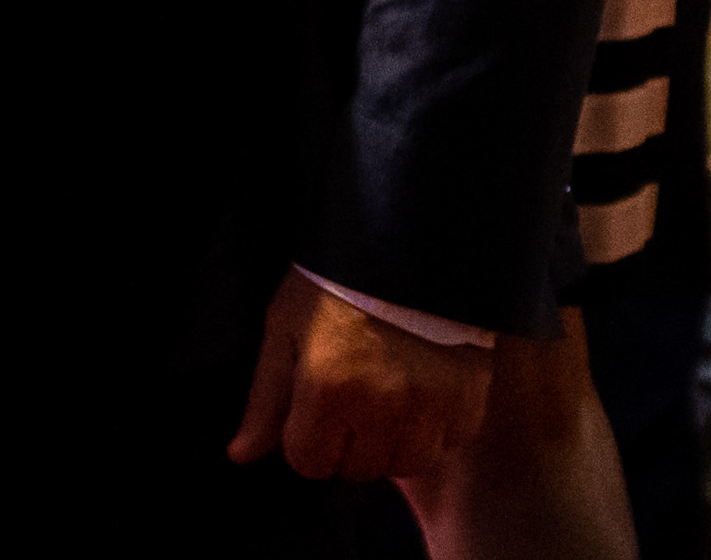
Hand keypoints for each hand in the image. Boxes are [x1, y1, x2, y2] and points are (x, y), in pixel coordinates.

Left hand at [226, 275, 490, 484]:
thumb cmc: (335, 282)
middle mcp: (381, 406)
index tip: (315, 407)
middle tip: (352, 395)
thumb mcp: (285, 328)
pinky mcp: (468, 398)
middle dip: (348, 440)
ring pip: (406, 464)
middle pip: (358, 468)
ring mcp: (430, 406)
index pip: (309, 462)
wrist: (406, 241)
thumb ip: (266, 399)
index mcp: (328, 389)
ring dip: (393, 442)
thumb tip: (242, 454)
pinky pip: (449, 442)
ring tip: (388, 397)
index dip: (306, 437)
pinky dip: (435, 428)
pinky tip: (423, 390)